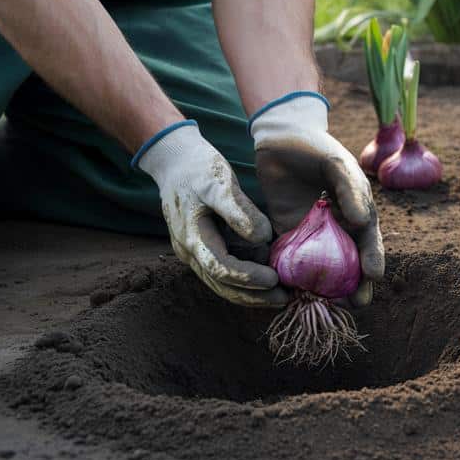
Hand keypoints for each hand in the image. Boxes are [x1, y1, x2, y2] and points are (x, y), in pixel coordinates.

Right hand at [135, 122, 288, 306]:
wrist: (174, 160)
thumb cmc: (197, 168)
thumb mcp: (218, 182)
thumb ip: (239, 211)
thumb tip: (263, 238)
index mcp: (192, 237)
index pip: (221, 268)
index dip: (248, 277)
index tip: (275, 279)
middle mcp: (191, 252)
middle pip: (222, 285)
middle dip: (253, 296)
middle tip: (285, 299)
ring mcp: (196, 252)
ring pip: (222, 283)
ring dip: (251, 293)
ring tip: (281, 295)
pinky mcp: (205, 247)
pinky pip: (224, 270)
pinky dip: (246, 278)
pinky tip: (269, 278)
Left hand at [250, 93, 383, 306]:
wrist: (279, 137)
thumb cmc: (315, 148)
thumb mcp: (337, 164)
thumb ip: (350, 191)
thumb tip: (362, 221)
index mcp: (356, 211)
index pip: (368, 240)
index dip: (373, 258)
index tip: (373, 275)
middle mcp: (337, 226)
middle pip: (349, 260)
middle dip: (354, 284)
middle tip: (355, 304)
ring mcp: (312, 231)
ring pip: (322, 265)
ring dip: (325, 286)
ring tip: (326, 305)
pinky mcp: (285, 232)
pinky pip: (290, 258)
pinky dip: (293, 274)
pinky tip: (291, 291)